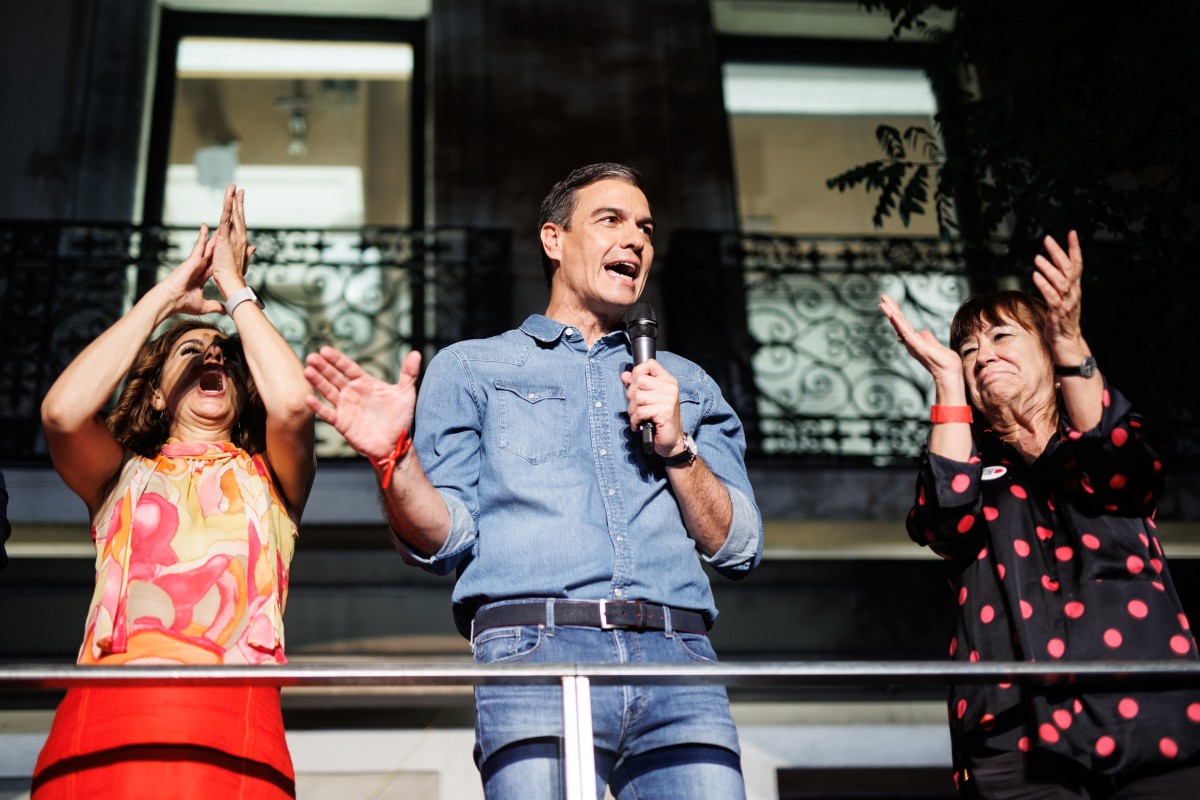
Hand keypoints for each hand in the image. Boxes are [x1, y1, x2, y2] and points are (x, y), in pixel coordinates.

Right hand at [158, 224, 223, 316]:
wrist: (171, 300)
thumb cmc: (182, 303)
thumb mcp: (204, 306)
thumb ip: (215, 306)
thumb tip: (225, 311)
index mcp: (202, 277)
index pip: (215, 267)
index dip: (222, 260)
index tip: (228, 255)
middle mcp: (199, 268)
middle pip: (213, 254)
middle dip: (220, 246)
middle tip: (227, 236)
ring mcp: (195, 263)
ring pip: (207, 248)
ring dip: (214, 238)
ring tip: (220, 226)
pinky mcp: (192, 259)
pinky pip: (199, 245)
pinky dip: (202, 236)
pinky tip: (205, 227)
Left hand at [212, 183, 254, 297]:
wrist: (233, 283)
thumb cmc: (236, 276)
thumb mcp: (242, 262)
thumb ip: (247, 253)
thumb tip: (253, 248)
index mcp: (241, 241)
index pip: (240, 222)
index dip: (239, 210)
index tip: (239, 199)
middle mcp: (240, 237)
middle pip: (238, 214)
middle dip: (238, 200)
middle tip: (238, 188)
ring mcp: (234, 236)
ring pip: (233, 214)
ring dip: (232, 199)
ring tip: (232, 187)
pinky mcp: (226, 238)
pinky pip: (226, 219)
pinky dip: (227, 208)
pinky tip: (228, 198)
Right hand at [304, 347, 420, 460]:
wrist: (396, 443)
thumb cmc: (400, 418)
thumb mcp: (406, 394)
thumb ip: (409, 373)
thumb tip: (417, 353)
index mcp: (365, 383)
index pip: (348, 367)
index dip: (337, 359)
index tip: (325, 350)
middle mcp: (352, 393)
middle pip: (335, 377)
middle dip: (323, 367)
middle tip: (311, 357)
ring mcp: (346, 408)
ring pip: (328, 392)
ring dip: (317, 382)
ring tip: (307, 371)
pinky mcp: (342, 423)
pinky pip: (328, 414)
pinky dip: (318, 407)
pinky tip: (308, 398)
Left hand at [621, 359, 684, 456]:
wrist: (671, 441)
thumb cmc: (659, 420)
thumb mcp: (647, 399)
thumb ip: (636, 386)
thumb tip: (624, 375)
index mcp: (668, 381)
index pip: (650, 364)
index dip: (637, 372)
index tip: (635, 385)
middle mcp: (670, 388)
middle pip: (639, 380)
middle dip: (631, 395)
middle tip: (636, 406)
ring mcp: (669, 399)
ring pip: (637, 397)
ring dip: (632, 410)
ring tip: (637, 417)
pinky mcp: (665, 412)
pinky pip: (640, 411)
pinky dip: (635, 420)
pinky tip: (638, 424)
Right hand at [879, 294, 963, 387]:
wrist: (950, 373)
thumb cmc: (945, 362)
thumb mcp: (936, 346)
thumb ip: (928, 338)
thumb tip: (923, 331)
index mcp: (915, 340)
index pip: (904, 323)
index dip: (897, 312)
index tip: (889, 302)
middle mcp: (911, 342)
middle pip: (899, 322)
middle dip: (891, 309)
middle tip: (882, 297)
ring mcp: (913, 344)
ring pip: (900, 326)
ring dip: (892, 313)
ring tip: (883, 303)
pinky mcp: (917, 347)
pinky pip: (906, 333)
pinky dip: (899, 324)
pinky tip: (893, 316)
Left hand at [1033, 230, 1083, 347]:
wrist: (1067, 341)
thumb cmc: (1061, 318)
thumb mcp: (1062, 297)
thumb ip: (1058, 283)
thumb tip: (1051, 268)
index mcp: (1075, 287)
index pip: (1077, 263)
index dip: (1074, 248)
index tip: (1071, 232)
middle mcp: (1074, 292)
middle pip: (1068, 268)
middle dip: (1058, 252)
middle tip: (1047, 239)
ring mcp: (1067, 303)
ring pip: (1061, 282)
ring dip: (1049, 269)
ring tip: (1038, 258)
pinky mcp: (1058, 313)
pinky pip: (1052, 297)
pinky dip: (1044, 286)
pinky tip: (1035, 276)